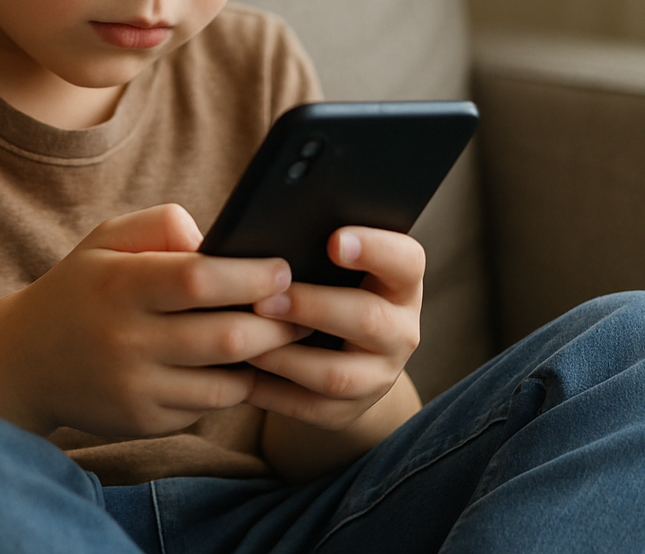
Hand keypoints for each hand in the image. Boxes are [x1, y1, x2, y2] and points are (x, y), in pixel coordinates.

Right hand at [0, 204, 300, 437]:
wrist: (25, 361)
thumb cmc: (82, 287)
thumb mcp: (106, 239)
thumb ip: (163, 224)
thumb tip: (221, 241)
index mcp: (118, 285)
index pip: (198, 280)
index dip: (251, 276)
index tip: (283, 268)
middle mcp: (126, 340)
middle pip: (227, 336)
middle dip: (278, 323)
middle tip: (306, 307)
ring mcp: (136, 388)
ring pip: (228, 380)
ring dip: (265, 360)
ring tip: (285, 337)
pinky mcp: (145, 422)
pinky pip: (209, 406)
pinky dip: (233, 385)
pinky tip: (243, 365)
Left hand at [244, 226, 423, 431]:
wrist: (331, 353)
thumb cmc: (319, 286)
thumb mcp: (326, 265)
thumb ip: (305, 245)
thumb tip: (253, 232)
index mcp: (399, 283)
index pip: (406, 261)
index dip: (375, 249)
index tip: (333, 240)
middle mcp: (400, 331)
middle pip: (369, 320)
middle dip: (313, 307)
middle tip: (265, 298)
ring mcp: (378, 377)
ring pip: (337, 374)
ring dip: (286, 356)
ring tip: (245, 338)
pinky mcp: (346, 412)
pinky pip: (308, 407)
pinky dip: (270, 390)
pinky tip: (238, 372)